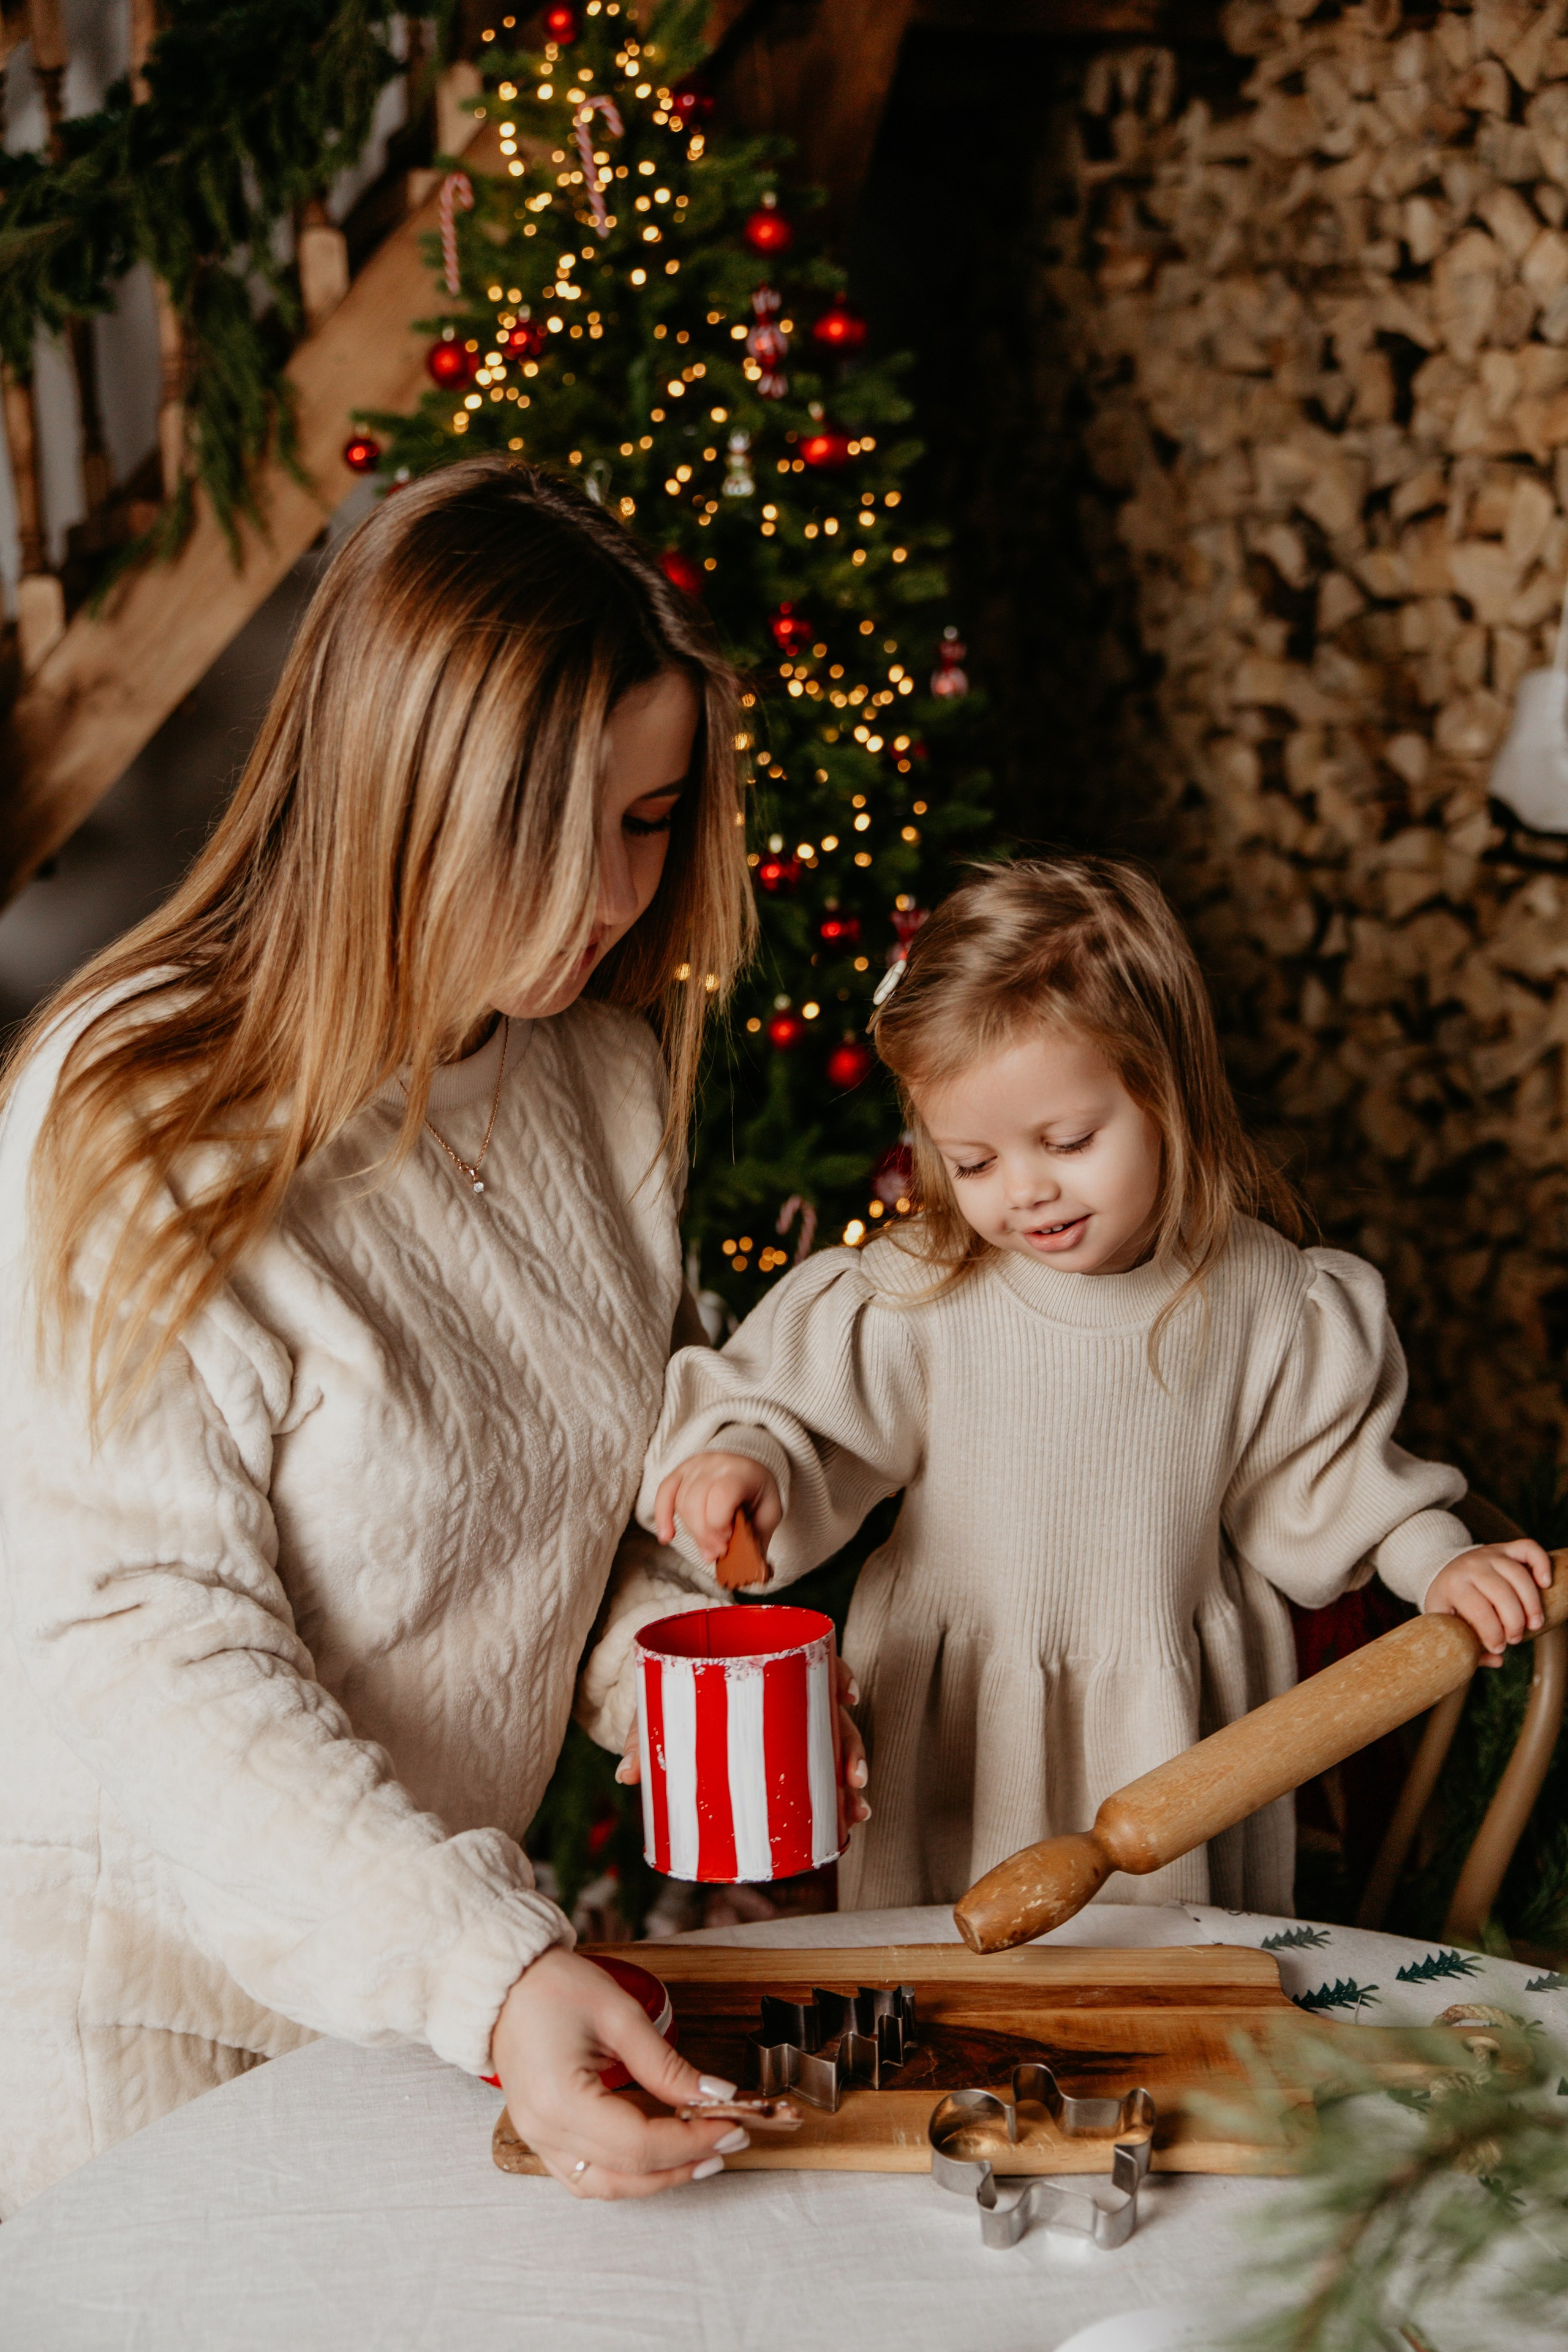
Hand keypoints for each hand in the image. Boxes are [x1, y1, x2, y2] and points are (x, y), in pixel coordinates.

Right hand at [490, 1946, 746, 2199]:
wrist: (505, 1983)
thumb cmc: (554, 1988)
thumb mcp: (619, 2015)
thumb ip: (666, 2064)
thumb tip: (714, 2095)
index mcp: (560, 2100)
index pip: (639, 2143)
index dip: (691, 2139)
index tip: (729, 2123)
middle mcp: (544, 2132)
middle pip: (627, 2171)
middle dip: (684, 2160)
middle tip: (728, 2137)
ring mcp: (538, 2140)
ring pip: (606, 2186)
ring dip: (657, 2178)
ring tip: (701, 2156)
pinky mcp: (541, 2138)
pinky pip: (586, 2177)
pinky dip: (626, 2175)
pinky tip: (658, 2158)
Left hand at [618, 1651, 870, 1824]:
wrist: (671, 1682)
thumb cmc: (673, 1681)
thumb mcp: (658, 1697)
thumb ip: (642, 1731)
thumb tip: (627, 1774)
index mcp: (770, 1662)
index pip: (816, 1659)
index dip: (838, 1674)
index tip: (847, 1695)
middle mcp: (791, 1692)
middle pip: (832, 1713)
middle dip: (851, 1747)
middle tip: (854, 1778)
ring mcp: (792, 1722)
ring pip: (832, 1746)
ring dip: (848, 1778)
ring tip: (855, 1810)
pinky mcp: (784, 1748)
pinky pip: (816, 1767)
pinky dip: (831, 1792)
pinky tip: (845, 1818)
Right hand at [654, 1451, 782, 1561]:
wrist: (750, 1465)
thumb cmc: (758, 1491)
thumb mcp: (769, 1513)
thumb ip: (755, 1539)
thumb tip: (740, 1567)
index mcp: (740, 1472)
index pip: (720, 1495)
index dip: (719, 1524)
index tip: (728, 1540)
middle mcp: (714, 1465)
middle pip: (696, 1503)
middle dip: (705, 1534)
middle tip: (719, 1550)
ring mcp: (695, 1466)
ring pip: (681, 1503)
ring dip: (692, 1531)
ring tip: (707, 1545)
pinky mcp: (680, 1472)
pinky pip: (664, 1493)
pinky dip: (662, 1517)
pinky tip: (666, 1536)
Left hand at [1423, 1539, 1552, 1666]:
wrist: (1442, 1569)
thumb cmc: (1448, 1602)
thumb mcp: (1444, 1622)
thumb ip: (1466, 1643)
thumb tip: (1497, 1661)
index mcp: (1453, 1585)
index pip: (1479, 1611)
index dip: (1493, 1633)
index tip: (1499, 1648)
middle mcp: (1472, 1566)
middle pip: (1502, 1594)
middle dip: (1514, 1622)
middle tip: (1516, 1639)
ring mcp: (1490, 1554)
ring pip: (1518, 1575)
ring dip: (1532, 1603)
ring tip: (1535, 1624)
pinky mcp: (1505, 1549)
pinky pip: (1529, 1548)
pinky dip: (1542, 1564)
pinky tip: (1546, 1584)